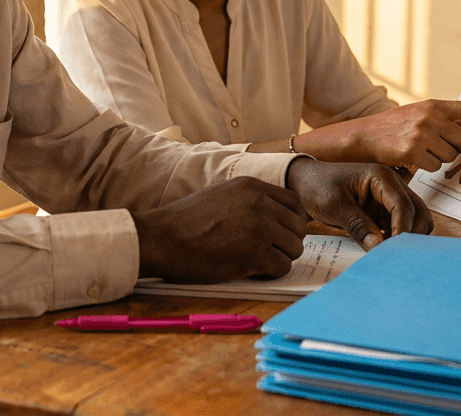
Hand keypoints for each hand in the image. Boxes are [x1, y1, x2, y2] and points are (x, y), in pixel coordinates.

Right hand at [132, 177, 306, 282]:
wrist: (162, 238)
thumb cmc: (185, 221)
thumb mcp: (222, 195)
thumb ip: (249, 201)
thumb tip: (277, 216)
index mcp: (252, 186)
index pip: (294, 203)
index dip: (292, 222)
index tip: (284, 233)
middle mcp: (260, 204)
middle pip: (298, 227)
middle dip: (288, 242)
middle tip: (270, 251)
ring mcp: (259, 228)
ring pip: (294, 248)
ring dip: (281, 258)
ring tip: (259, 261)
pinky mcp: (254, 254)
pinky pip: (282, 267)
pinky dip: (271, 272)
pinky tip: (253, 270)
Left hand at [285, 156, 430, 249]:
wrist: (304, 183)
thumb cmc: (317, 186)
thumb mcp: (334, 205)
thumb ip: (357, 225)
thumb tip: (378, 248)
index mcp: (382, 177)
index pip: (403, 204)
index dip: (402, 228)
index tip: (394, 249)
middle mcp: (391, 187)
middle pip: (418, 213)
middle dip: (411, 234)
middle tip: (395, 254)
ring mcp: (389, 201)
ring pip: (414, 221)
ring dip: (407, 238)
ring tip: (390, 254)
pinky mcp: (383, 214)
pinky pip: (399, 228)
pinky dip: (397, 240)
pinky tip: (383, 252)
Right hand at [351, 100, 460, 172]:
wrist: (362, 136)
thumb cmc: (392, 127)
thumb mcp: (419, 116)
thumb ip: (447, 119)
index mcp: (433, 105)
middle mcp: (430, 117)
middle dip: (453, 148)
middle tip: (433, 147)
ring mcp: (422, 134)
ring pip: (451, 156)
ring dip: (439, 159)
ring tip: (419, 151)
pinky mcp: (413, 151)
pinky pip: (435, 167)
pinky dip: (426, 167)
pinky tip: (411, 159)